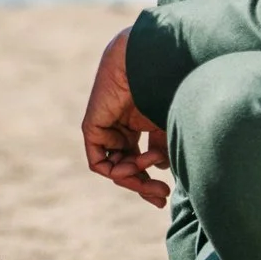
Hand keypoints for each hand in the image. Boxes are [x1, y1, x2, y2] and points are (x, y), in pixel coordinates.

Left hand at [82, 29, 169, 207]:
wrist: (146, 61)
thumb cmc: (163, 87)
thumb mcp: (167, 125)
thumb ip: (162, 148)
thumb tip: (161, 168)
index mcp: (141, 123)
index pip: (142, 159)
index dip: (152, 179)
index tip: (167, 195)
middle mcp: (124, 127)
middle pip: (128, 166)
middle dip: (143, 185)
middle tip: (161, 198)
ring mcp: (108, 127)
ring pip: (115, 167)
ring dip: (134, 179)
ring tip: (154, 182)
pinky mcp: (93, 127)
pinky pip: (98, 160)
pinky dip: (114, 170)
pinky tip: (132, 168)